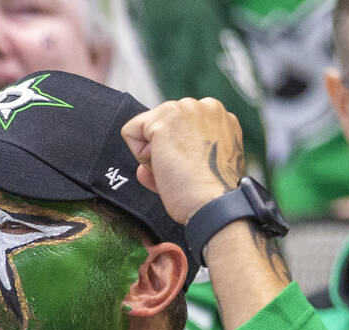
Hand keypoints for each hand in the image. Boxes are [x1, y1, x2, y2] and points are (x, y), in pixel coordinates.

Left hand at [120, 97, 245, 223]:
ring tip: (174, 168)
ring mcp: (188, 108)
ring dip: (152, 154)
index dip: (174, 152)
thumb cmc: (208, 194)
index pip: (177, 129)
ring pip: (146, 128)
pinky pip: (130, 131)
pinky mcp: (167, 116)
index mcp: (218, 118)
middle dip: (162, 150)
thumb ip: (177, 157)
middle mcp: (207, 106)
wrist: (214, 203)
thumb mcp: (198, 168)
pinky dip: (138, 153)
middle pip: (161, 126)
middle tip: (180, 171)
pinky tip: (162, 164)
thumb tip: (143, 170)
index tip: (188, 168)